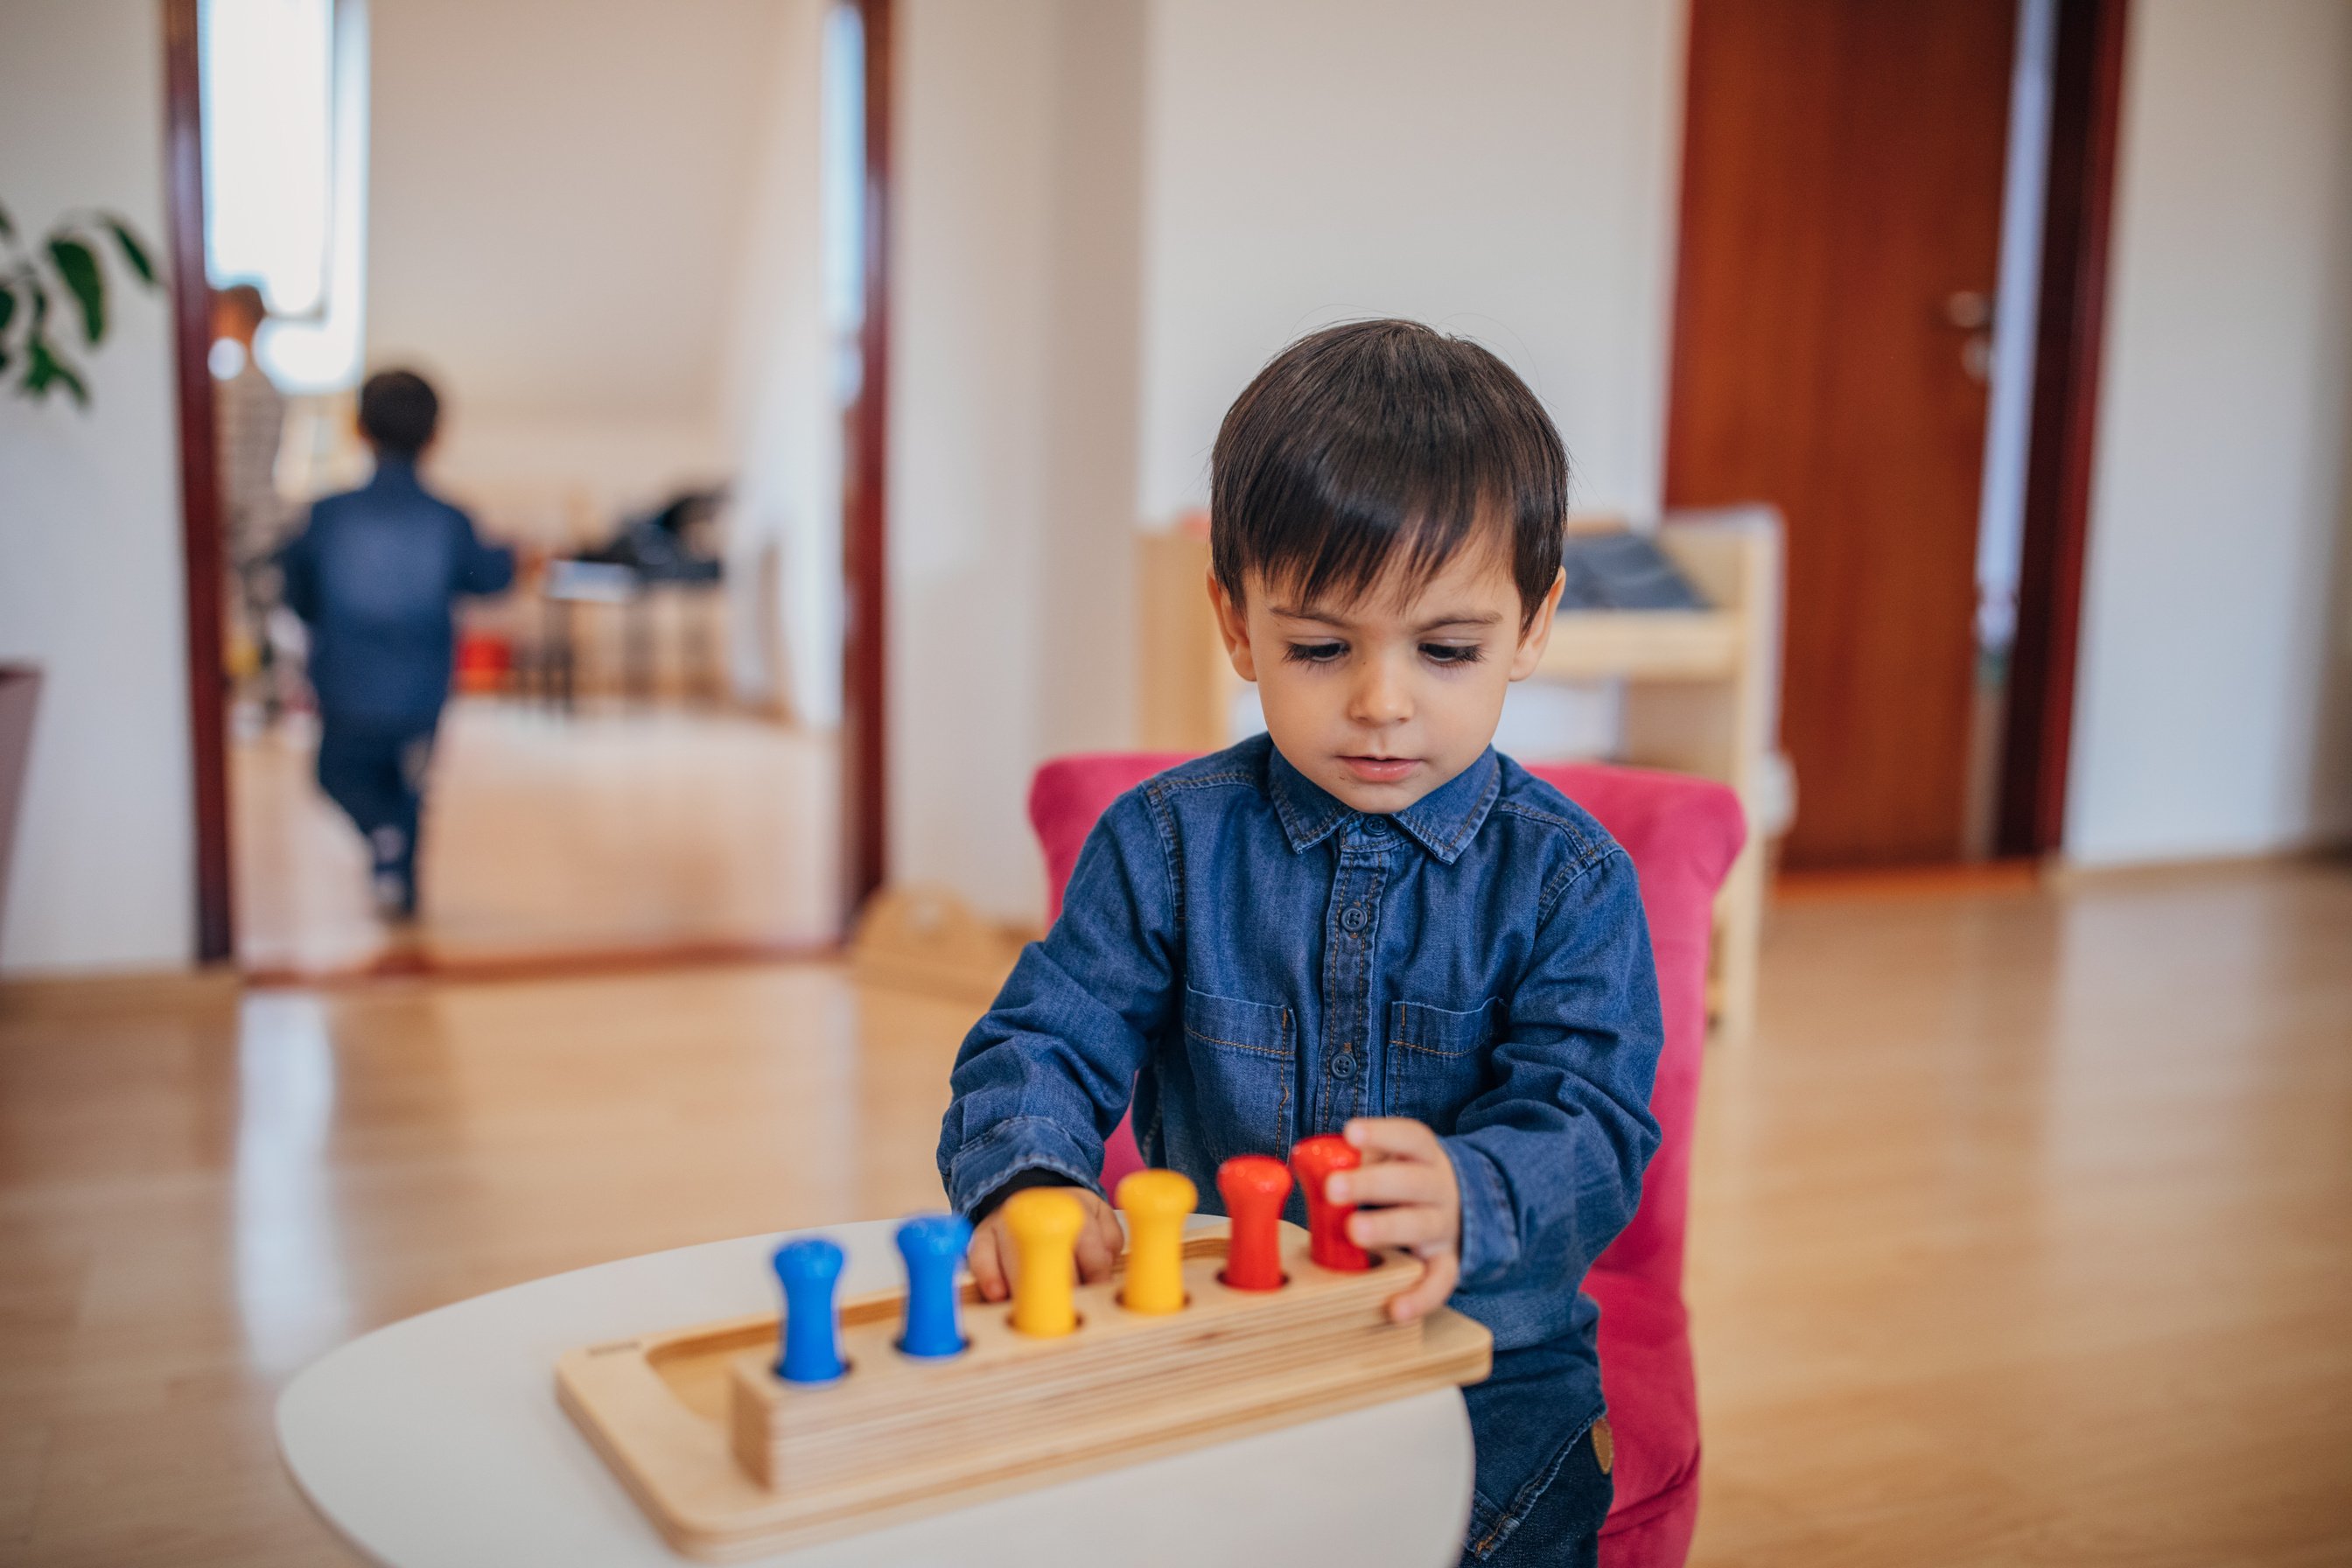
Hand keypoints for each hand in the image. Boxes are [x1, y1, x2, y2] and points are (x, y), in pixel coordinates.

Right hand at [965, 1185, 1124, 1301]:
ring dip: (1023, 1285)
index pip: (1087, 1241)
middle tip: (1066, 1311)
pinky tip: (998, 1295)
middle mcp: (1035, 1215)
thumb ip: (1109, 1240)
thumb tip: (1104, 1269)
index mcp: (1072, 1209)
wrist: (1030, 1195)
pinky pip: (980, 1257)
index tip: (1098, 1293)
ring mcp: (1006, 1224)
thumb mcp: (1099, 1218)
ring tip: (1033, 1312)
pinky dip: (988, 1276)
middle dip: (1058, 1283)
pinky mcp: (981, 1237)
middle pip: (1046, 1249)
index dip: (1094, 1271)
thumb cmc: (1068, 1216)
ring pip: (1012, 1254)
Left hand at [1326, 1117, 1462, 1322]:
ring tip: (1353, 1232)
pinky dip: (1420, 1297)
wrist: (1460, 1208)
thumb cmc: (1404, 1181)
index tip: (1350, 1133)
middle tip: (1333, 1187)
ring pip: (1420, 1225)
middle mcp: (1439, 1188)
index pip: (1410, 1137)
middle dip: (1371, 1183)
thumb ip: (1355, 1161)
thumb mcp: (1388, 1160)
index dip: (1382, 1133)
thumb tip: (1311, 1164)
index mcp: (1424, 1156)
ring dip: (1387, 1228)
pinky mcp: (1446, 1263)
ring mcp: (1444, 1226)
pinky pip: (1439, 1282)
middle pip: (1411, 1182)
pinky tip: (1393, 1308)